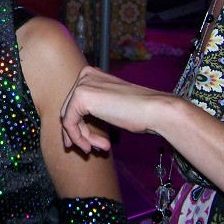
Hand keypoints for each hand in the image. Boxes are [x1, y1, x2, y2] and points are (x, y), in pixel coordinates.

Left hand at [60, 65, 178, 153]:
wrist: (154, 110)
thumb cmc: (139, 111)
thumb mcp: (110, 106)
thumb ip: (93, 108)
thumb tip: (72, 126)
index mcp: (92, 74)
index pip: (75, 102)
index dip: (78, 125)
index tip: (86, 143)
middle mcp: (85, 75)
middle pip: (70, 110)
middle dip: (79, 133)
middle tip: (90, 150)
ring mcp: (82, 84)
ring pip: (69, 118)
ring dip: (82, 138)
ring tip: (97, 150)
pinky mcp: (81, 96)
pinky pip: (69, 123)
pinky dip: (78, 138)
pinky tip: (92, 147)